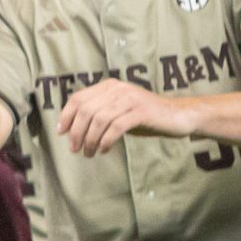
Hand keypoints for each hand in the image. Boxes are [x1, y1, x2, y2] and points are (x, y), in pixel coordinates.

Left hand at [56, 76, 195, 154]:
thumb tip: (73, 129)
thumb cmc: (145, 116)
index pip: (78, 98)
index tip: (61, 132)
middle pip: (85, 110)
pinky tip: (103, 150)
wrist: (179, 115)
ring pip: (99, 119)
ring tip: (89, 153)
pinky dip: (106, 140)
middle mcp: (117, 89)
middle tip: (75, 149)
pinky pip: (116, 127)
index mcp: (109, 86)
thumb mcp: (119, 111)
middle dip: (76, 132)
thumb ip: (100, 114)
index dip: (66, 115)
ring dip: (90, 140)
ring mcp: (130, 99)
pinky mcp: (141, 112)